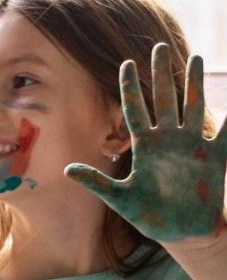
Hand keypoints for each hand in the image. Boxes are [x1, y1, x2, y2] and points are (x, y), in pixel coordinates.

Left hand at [66, 44, 226, 242]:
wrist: (181, 233)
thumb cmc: (149, 216)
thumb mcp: (120, 199)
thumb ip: (97, 182)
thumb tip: (67, 169)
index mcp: (145, 147)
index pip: (135, 111)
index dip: (130, 88)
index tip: (126, 63)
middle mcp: (168, 140)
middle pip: (163, 100)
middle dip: (160, 75)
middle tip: (157, 46)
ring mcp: (192, 146)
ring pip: (192, 107)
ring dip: (193, 84)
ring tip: (193, 57)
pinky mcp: (214, 158)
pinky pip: (225, 134)